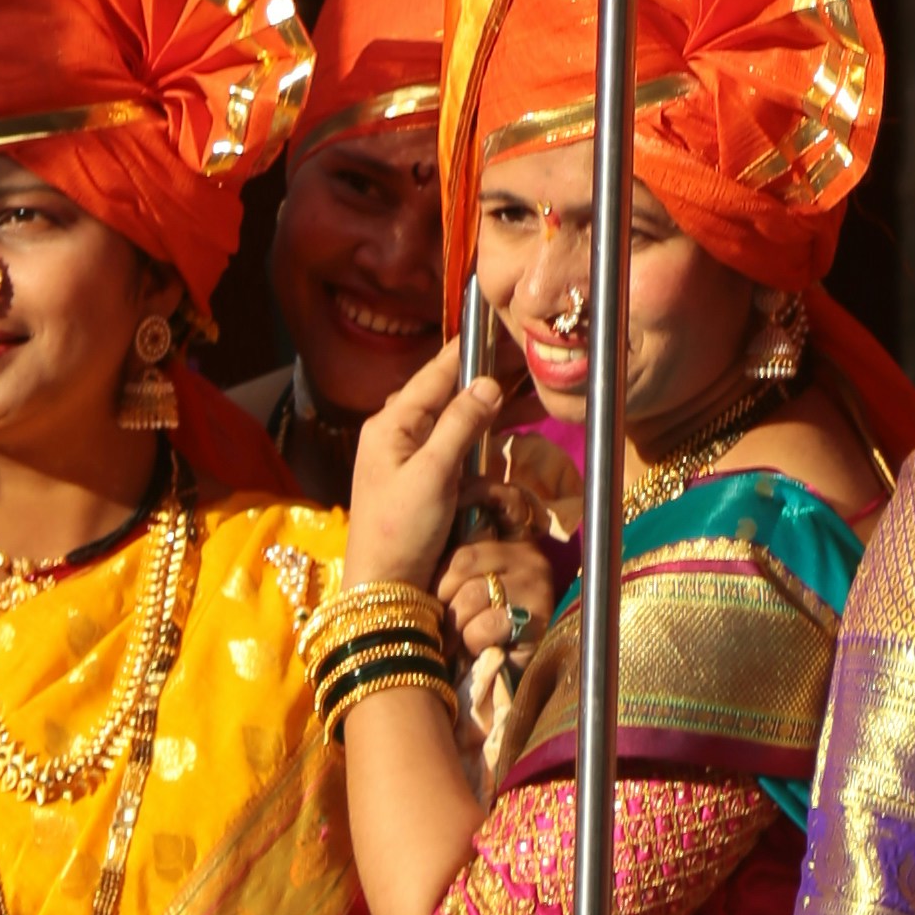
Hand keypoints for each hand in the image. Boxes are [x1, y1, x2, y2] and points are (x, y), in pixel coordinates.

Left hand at [347, 348, 508, 594]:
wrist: (384, 587)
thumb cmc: (400, 531)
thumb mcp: (432, 475)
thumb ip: (460, 426)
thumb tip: (488, 384)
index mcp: (391, 424)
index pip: (435, 374)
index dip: (470, 351)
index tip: (502, 327)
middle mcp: (397, 433)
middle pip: (448, 393)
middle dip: (488, 376)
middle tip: (526, 358)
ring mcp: (410, 457)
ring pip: (457, 420)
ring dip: (491, 407)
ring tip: (530, 391)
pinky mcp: (424, 481)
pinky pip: (458, 448)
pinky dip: (484, 438)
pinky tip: (511, 430)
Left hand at [438, 533, 554, 672]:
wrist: (511, 682)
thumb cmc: (483, 632)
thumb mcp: (468, 593)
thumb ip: (456, 575)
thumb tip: (419, 567)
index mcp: (509, 548)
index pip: (461, 552)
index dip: (441, 581)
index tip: (438, 605)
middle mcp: (529, 560)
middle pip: (463, 568)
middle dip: (447, 606)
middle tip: (447, 631)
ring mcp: (537, 588)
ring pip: (473, 594)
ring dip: (461, 626)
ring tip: (466, 642)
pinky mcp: (539, 620)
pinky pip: (489, 622)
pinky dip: (476, 640)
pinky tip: (483, 650)